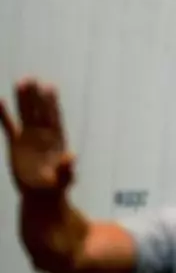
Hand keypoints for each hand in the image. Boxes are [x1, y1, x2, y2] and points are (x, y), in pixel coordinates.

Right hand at [0, 79, 74, 194]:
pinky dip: (4, 115)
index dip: (52, 102)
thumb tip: (72, 155)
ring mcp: (29, 138)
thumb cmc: (57, 186)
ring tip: (20, 81)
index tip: (50, 86)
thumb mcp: (65, 177)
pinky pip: (8, 126)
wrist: (43, 194)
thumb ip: (68, 167)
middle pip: (39, 111)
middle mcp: (43, 135)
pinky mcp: (16, 145)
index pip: (54, 116)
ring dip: (22, 99)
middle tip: (31, 77)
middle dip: (35, 95)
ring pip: (25, 114)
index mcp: (57, 139)